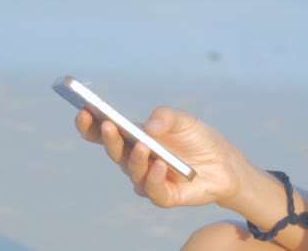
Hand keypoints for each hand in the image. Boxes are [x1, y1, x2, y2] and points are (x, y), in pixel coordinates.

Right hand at [75, 106, 250, 207]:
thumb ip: (166, 116)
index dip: (90, 125)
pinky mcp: (164, 195)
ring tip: (142, 146)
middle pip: (114, 152)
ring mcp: (148, 178)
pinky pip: (153, 191)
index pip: (104, 133)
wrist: (224, 163)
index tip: (83, 111)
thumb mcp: (183, 119)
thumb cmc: (198, 138)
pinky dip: (154, 179)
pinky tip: (161, 166)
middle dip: (109, 139)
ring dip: (135, 159)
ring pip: (132, 172)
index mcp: (134, 138)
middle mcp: (136, 160)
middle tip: (109, 125)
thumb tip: (149, 125)